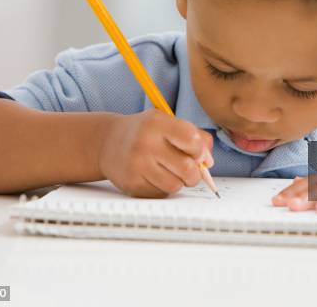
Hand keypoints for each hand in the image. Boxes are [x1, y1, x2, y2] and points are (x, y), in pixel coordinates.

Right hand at [99, 109, 213, 197]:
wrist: (107, 142)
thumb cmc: (146, 132)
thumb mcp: (168, 123)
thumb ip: (195, 136)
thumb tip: (208, 162)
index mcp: (157, 123)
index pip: (191, 139)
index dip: (200, 150)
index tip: (196, 153)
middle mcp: (145, 143)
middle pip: (187, 168)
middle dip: (195, 173)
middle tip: (190, 170)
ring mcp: (136, 165)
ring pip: (175, 185)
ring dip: (179, 182)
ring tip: (171, 173)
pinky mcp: (131, 184)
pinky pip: (160, 193)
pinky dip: (163, 188)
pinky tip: (154, 177)